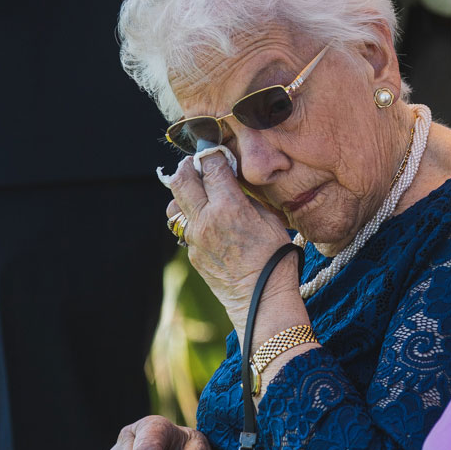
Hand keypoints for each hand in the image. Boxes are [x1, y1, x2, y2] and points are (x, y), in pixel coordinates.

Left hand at [164, 151, 295, 332]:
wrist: (262, 297)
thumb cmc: (276, 257)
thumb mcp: (268, 218)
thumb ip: (245, 197)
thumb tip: (231, 184)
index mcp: (229, 206)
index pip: (210, 165)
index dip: (213, 154)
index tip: (216, 152)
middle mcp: (205, 219)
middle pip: (181, 179)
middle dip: (189, 167)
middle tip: (198, 165)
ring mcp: (195, 237)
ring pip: (174, 203)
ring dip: (184, 194)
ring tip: (198, 194)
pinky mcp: (191, 253)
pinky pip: (184, 227)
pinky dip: (192, 218)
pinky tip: (208, 221)